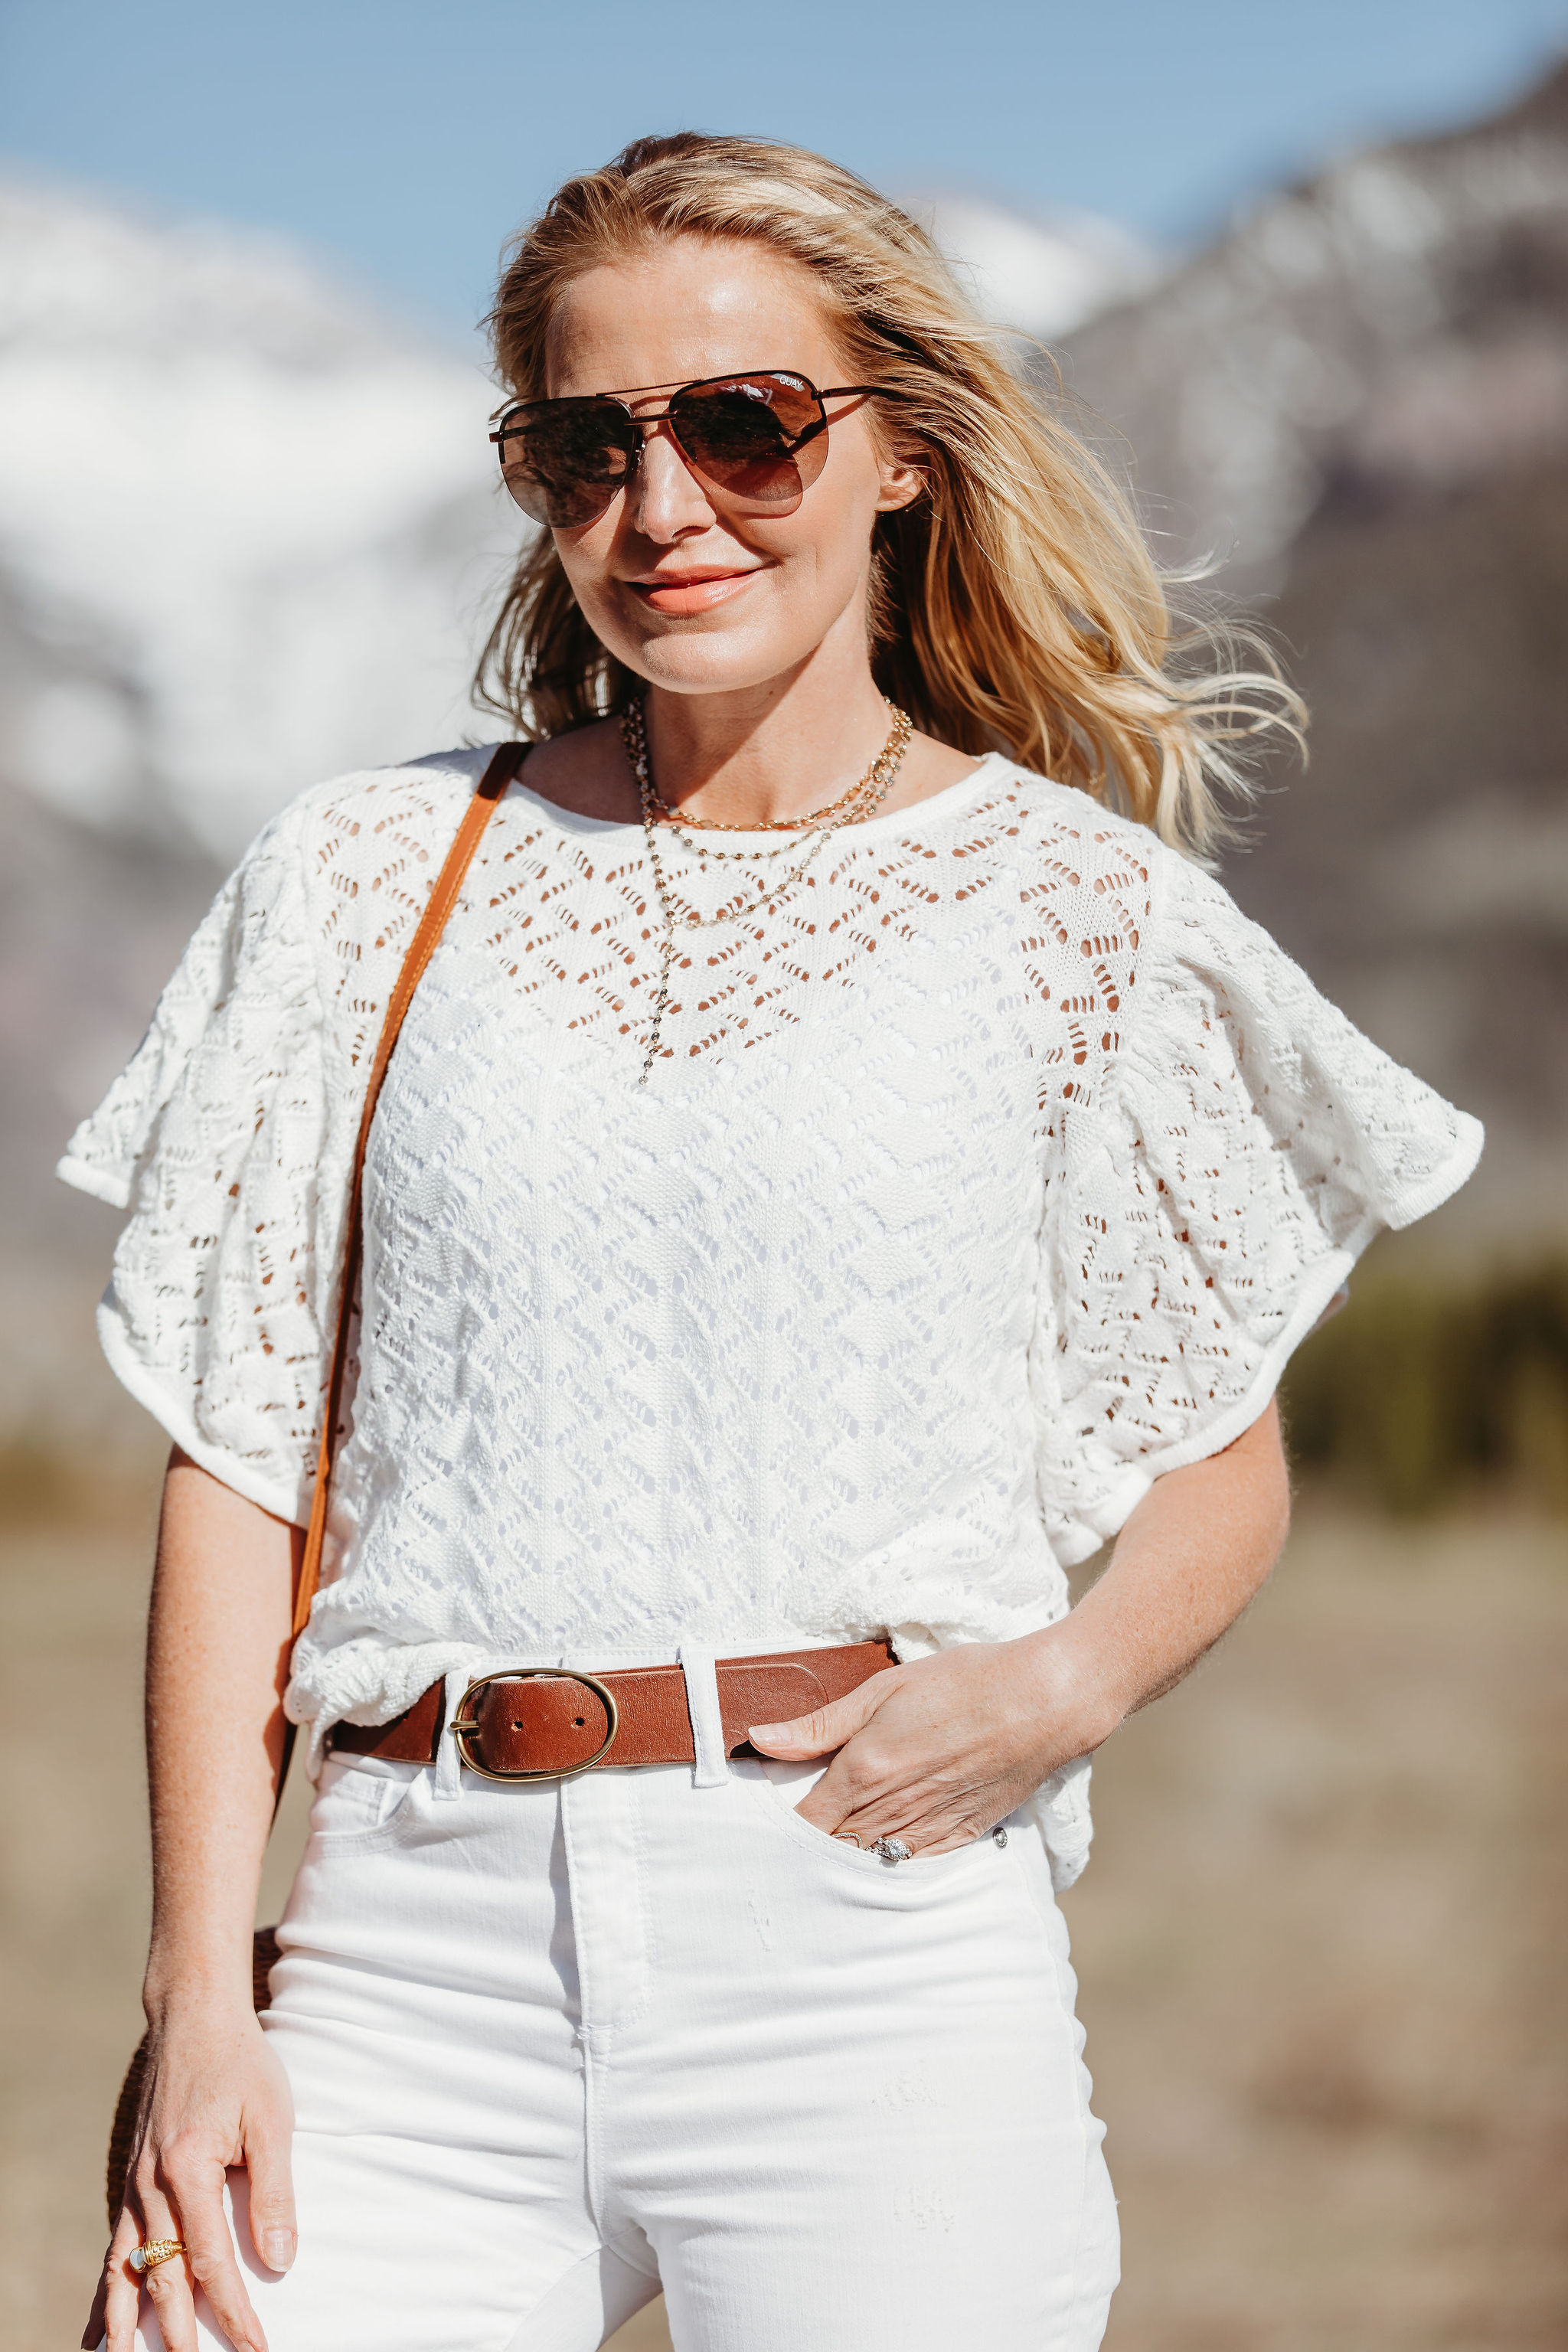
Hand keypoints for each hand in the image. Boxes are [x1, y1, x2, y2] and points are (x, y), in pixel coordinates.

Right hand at [85, 2002, 294, 2351]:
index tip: (257, 2349)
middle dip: (181, 2336)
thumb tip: (281, 2261)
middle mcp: (149, 2186)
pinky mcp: (133, 2184)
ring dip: (129, 2326)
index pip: (211, 2262)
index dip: (235, 2313)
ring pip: (125, 2273)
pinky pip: (114, 2251)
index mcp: (186, 2169)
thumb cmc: (241, 2064)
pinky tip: (104, 2330)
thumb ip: (274, 2191)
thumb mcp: (272, 2119)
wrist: (194, 2019)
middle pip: (163, 2279)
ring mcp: (134, 2187)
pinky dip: (108, 2294)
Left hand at [747, 1627, 1119, 1854]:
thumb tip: (760, 1740)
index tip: (773, 1815)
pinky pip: (908, 1865)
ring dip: (847, 1856)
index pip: (804, 1824)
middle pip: (831, 1850)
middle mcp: (891, 1810)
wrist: (1042, 1702)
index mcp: (864, 1770)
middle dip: (810, 1846)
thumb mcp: (883, 1688)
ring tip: (836, 1841)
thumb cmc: (963, 1684)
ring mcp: (927, 1830)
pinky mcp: (958, 1838)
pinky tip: (882, 1844)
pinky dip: (888, 1860)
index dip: (782, 1825)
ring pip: (868, 1864)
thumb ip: (819, 1724)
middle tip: (797, 1832)